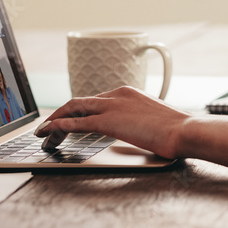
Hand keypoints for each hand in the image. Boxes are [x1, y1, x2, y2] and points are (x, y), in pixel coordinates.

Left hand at [33, 86, 187, 158]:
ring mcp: (112, 106)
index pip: (96, 99)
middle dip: (61, 114)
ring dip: (55, 121)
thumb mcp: (152, 121)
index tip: (70, 121)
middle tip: (49, 128)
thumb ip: (138, 122)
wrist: (184, 130)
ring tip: (44, 135)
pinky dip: (58, 126)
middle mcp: (118, 94)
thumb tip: (134, 133)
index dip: (78, 111)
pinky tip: (48, 133)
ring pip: (73, 109)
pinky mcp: (108, 121)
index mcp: (129, 93)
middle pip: (80, 102)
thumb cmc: (176, 130)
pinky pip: (76, 122)